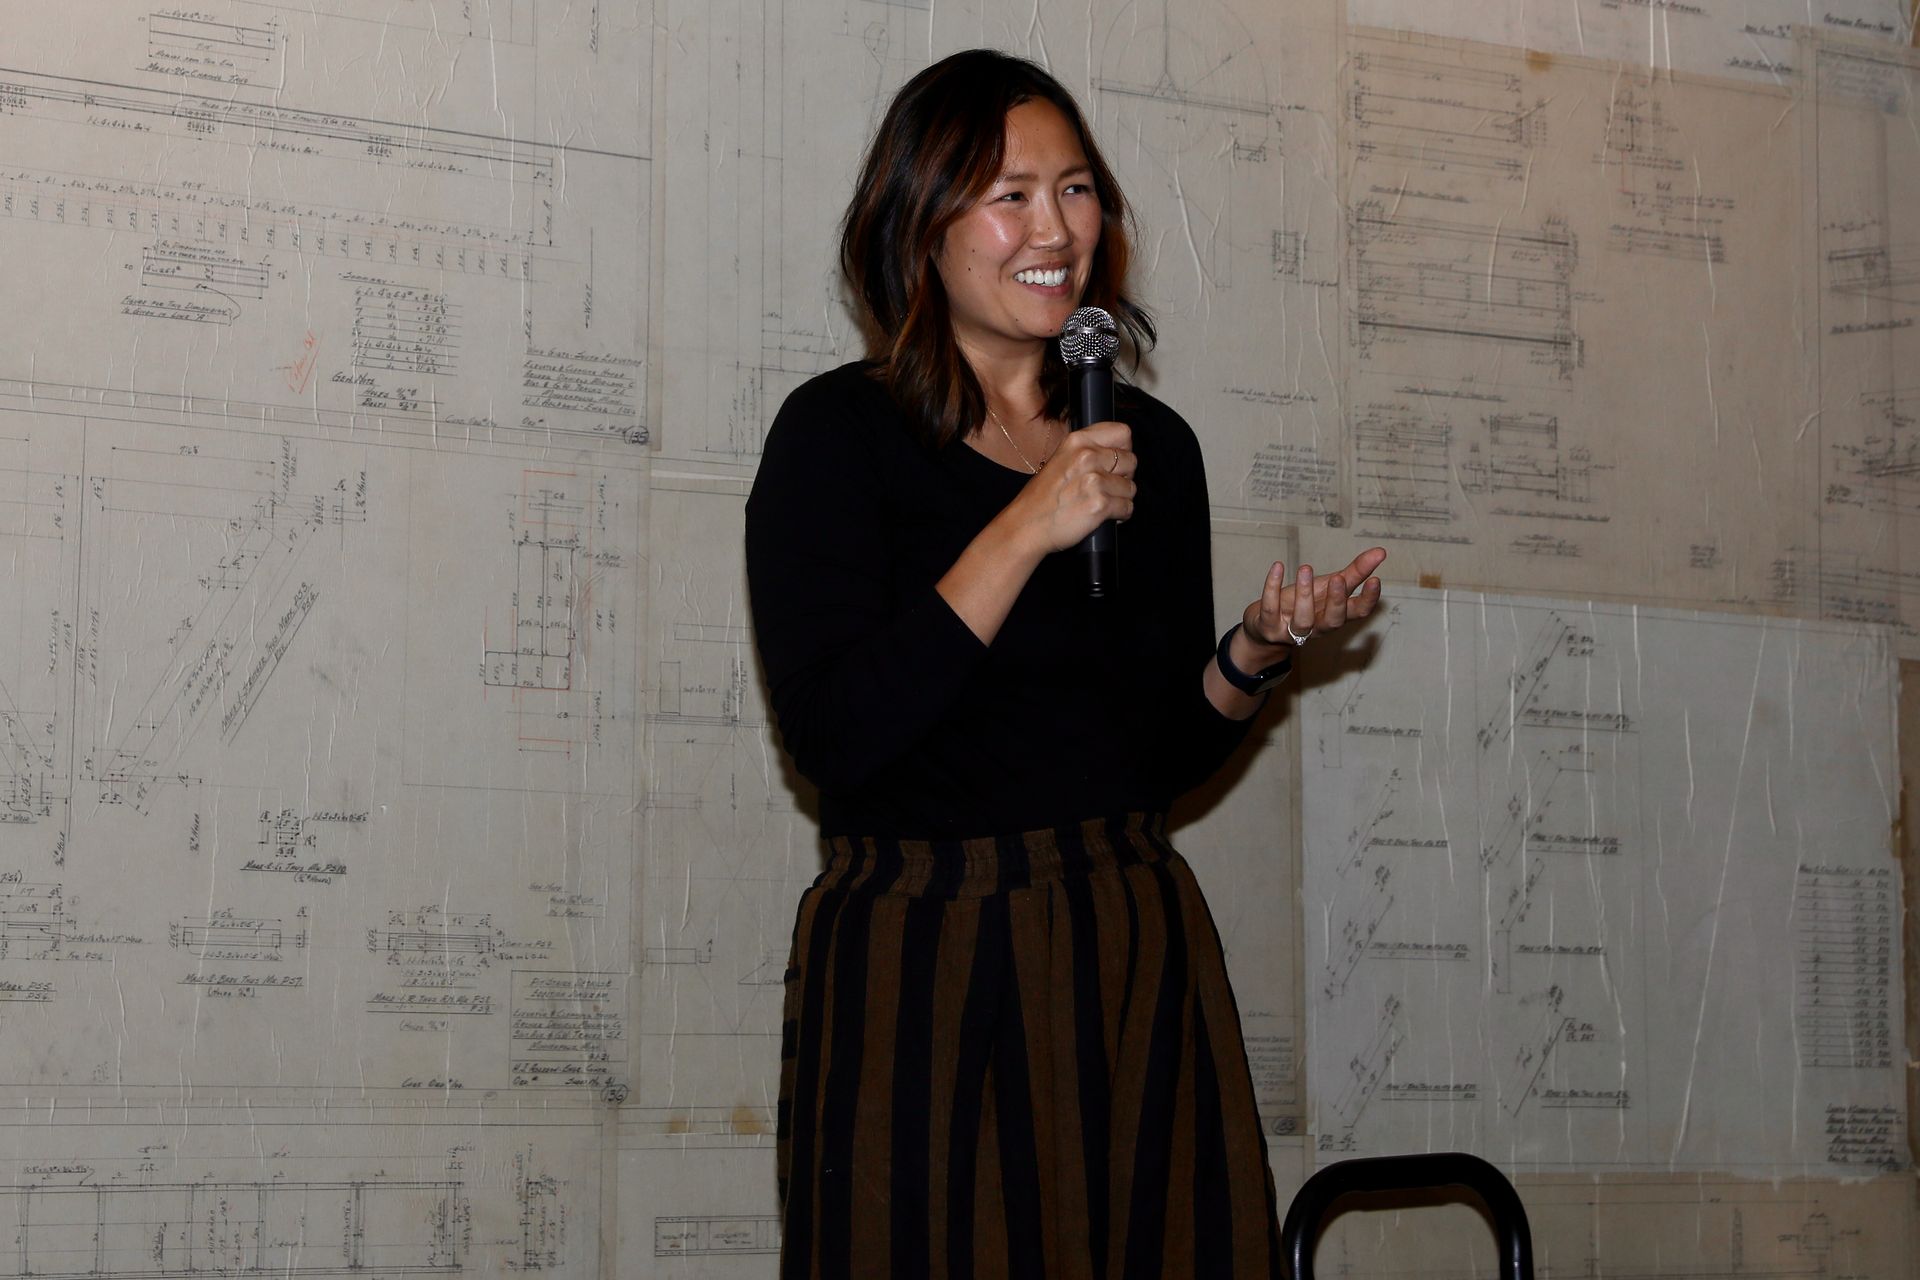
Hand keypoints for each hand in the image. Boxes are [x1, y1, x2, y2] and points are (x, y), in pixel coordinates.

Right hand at [1009, 420, 1135, 553]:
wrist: (1026, 525)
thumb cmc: (1042, 498)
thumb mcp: (1061, 459)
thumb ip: (1087, 451)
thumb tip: (1117, 453)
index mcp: (1077, 441)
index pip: (1122, 433)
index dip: (1124, 449)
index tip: (1116, 462)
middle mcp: (1087, 456)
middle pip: (1131, 460)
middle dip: (1124, 476)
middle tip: (1108, 487)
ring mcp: (1094, 481)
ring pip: (1131, 487)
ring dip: (1121, 498)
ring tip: (1102, 503)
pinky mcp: (1100, 504)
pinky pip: (1128, 507)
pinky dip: (1120, 515)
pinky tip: (1104, 516)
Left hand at [1240, 546, 1385, 657]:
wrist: (1266, 625)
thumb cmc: (1304, 603)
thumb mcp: (1329, 585)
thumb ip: (1355, 571)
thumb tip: (1381, 552)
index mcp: (1335, 614)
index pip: (1358, 612)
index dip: (1368, 600)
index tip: (1375, 580)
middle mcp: (1317, 626)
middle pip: (1333, 621)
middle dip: (1337, 602)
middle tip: (1338, 579)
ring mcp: (1292, 630)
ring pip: (1303, 619)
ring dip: (1305, 594)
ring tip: (1306, 568)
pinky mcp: (1269, 627)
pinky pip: (1271, 608)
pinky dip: (1273, 587)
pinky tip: (1278, 567)